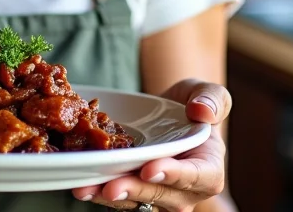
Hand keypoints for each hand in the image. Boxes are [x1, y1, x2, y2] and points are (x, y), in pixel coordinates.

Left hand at [72, 79, 231, 211]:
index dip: (175, 175)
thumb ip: (212, 100)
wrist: (168, 114)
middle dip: (135, 190)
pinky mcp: (135, 194)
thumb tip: (202, 111)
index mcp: (209, 168)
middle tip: (112, 186)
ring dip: (110, 197)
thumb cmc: (191, 104)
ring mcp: (159, 196)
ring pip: (137, 202)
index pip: (197, 176)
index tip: (150, 169)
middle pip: (162, 195)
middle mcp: (186, 190)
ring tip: (86, 189)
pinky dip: (99, 192)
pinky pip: (119, 198)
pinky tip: (81, 186)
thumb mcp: (205, 92)